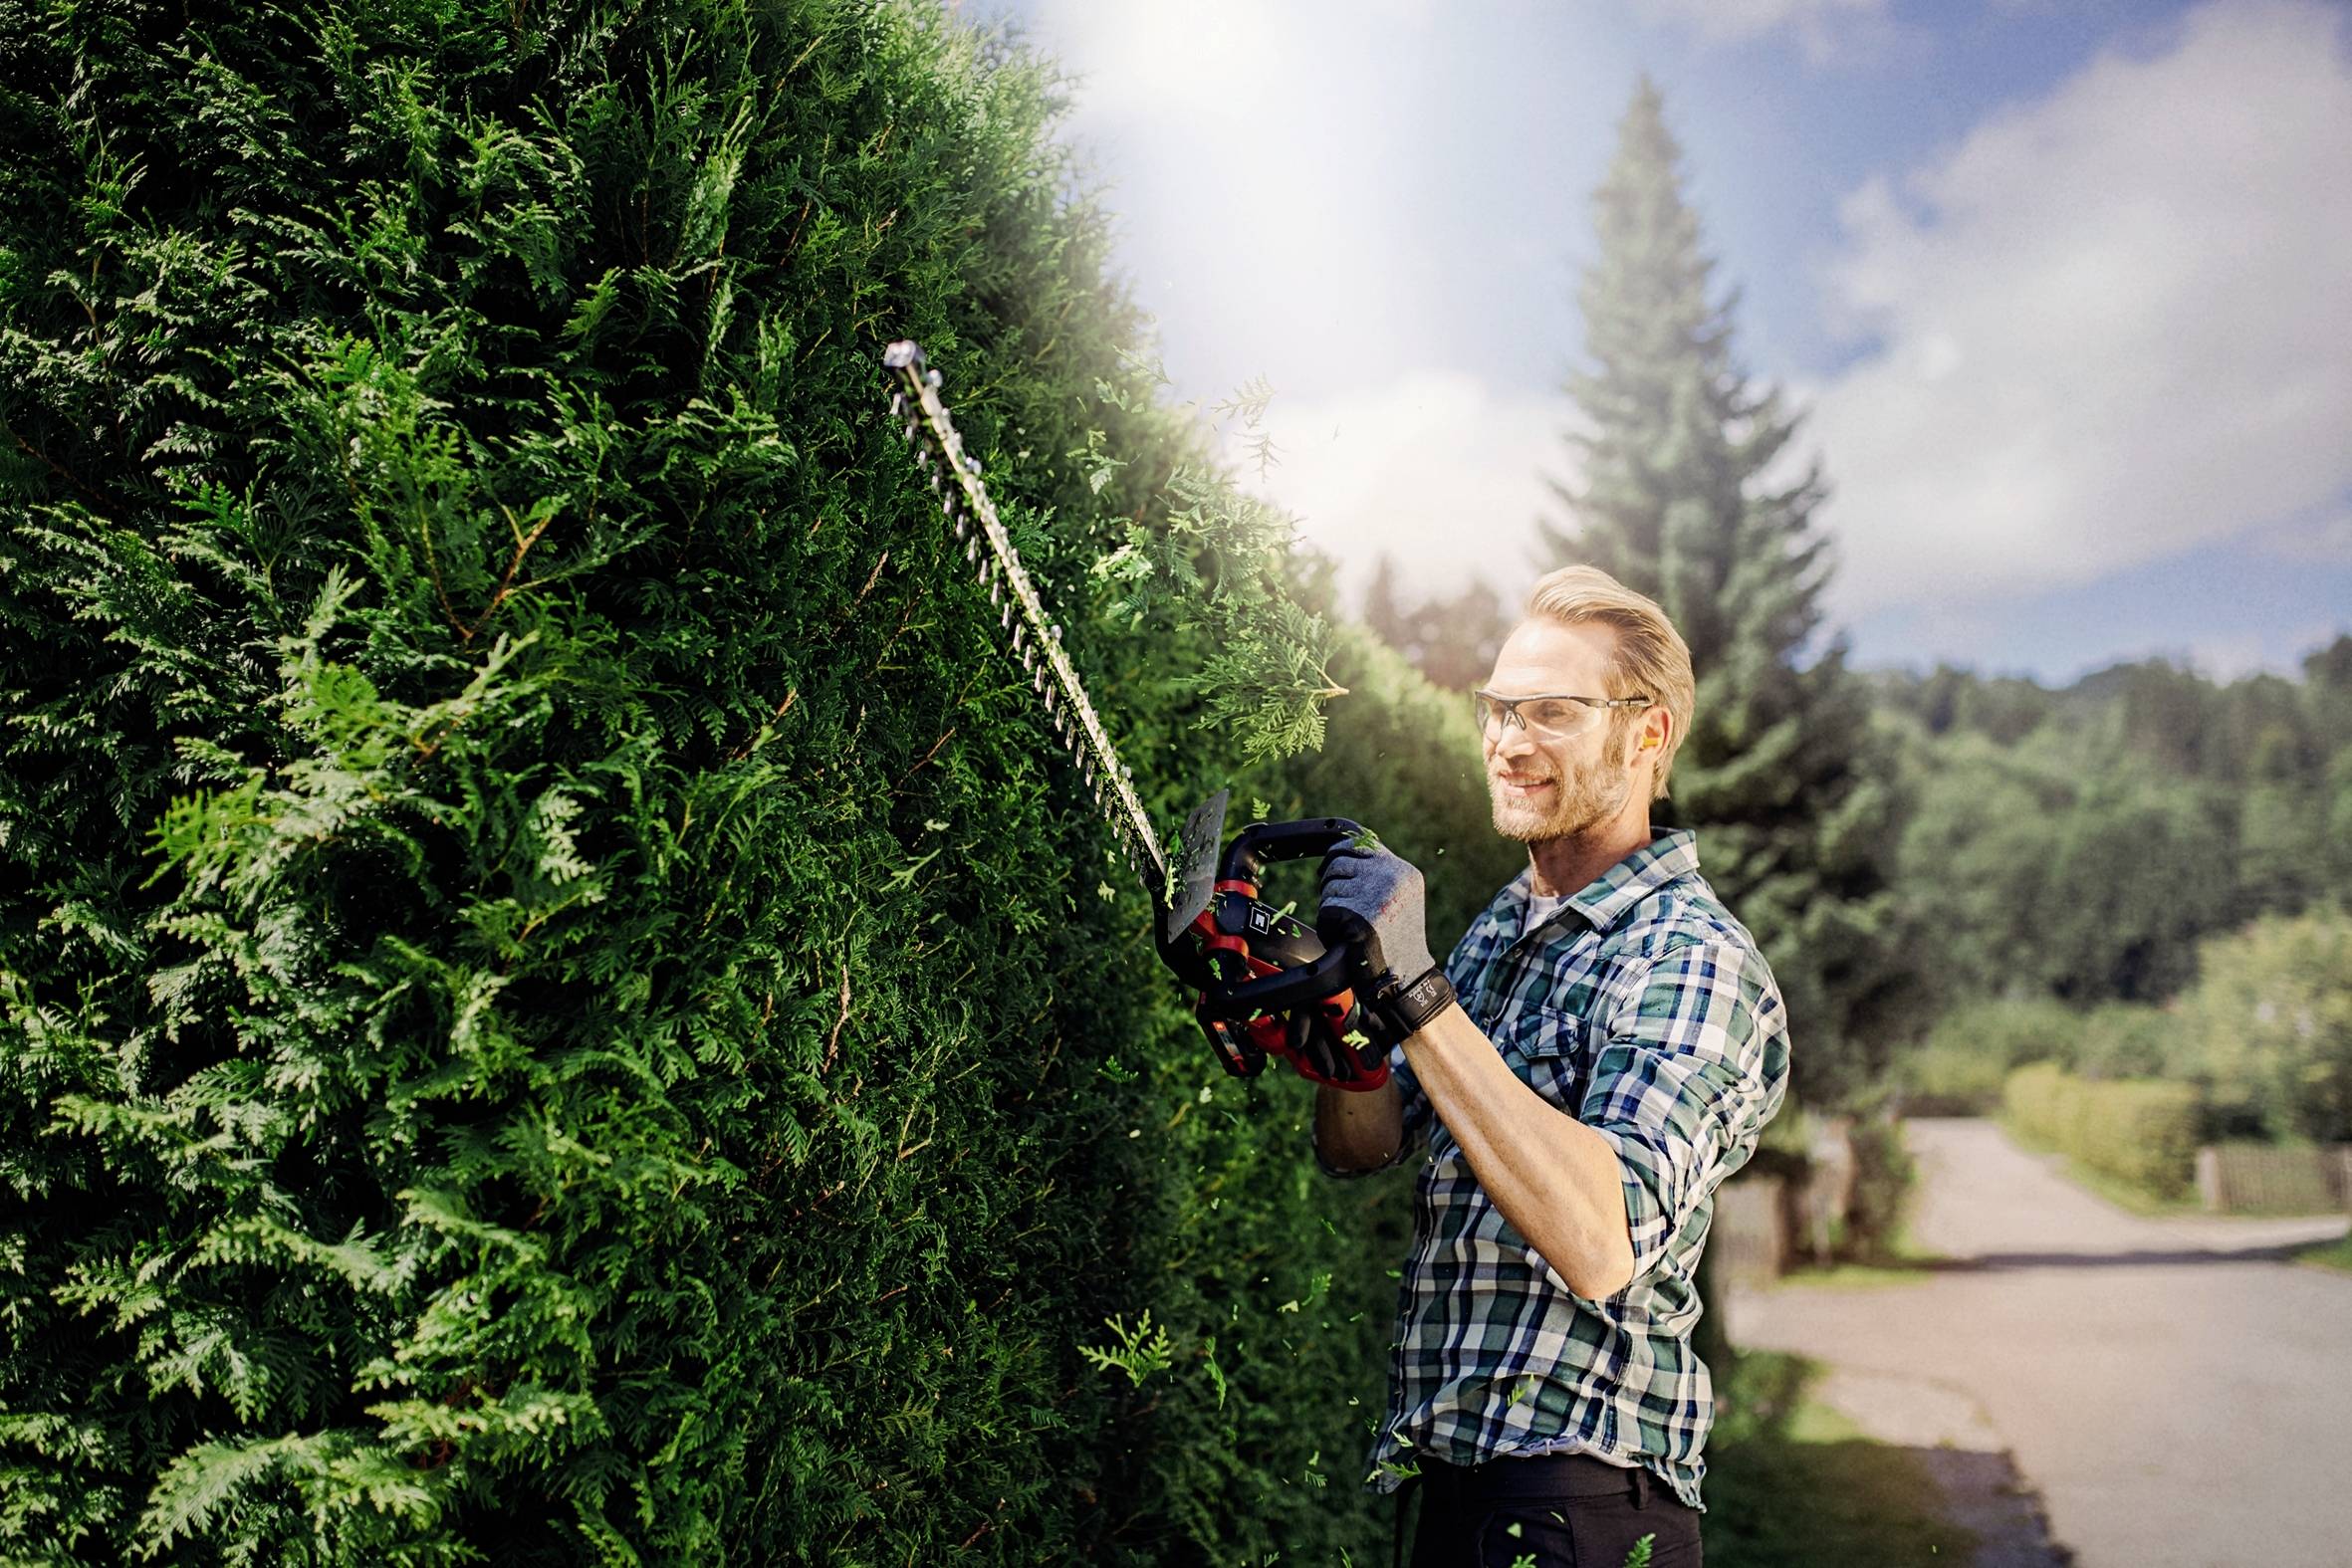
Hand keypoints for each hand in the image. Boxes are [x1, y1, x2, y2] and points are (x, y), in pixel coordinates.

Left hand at [1316, 839, 1435, 988]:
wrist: (1407, 977)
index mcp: (1403, 872)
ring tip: (1350, 928)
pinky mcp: (1358, 916)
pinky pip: (1325, 910)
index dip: (1339, 851)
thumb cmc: (1398, 941)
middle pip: (1339, 862)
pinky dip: (1328, 928)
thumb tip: (1341, 853)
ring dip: (1331, 908)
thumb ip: (1380, 874)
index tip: (1328, 864)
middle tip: (1338, 904)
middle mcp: (1391, 878)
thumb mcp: (1401, 899)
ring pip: (1329, 888)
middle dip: (1331, 882)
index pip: (1362, 842)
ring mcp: (1375, 895)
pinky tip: (1345, 940)